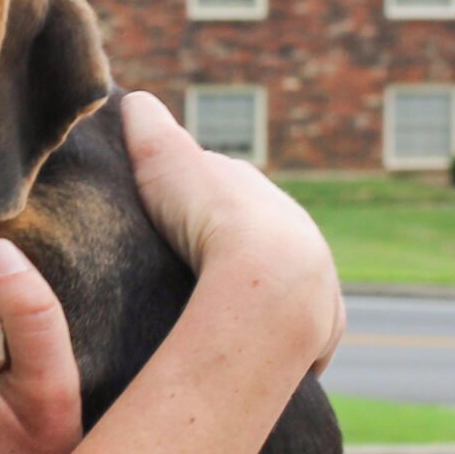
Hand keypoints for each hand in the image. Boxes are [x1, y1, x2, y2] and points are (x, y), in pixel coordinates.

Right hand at [120, 91, 345, 374]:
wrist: (267, 276)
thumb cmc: (210, 212)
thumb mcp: (163, 157)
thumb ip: (149, 127)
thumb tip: (135, 101)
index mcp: (258, 193)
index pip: (226, 193)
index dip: (194, 204)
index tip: (164, 219)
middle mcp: (296, 232)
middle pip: (255, 241)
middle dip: (227, 254)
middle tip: (184, 275)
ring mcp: (316, 284)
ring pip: (280, 290)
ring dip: (253, 302)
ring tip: (211, 321)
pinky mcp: (319, 334)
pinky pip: (295, 338)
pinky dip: (271, 344)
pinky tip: (244, 352)